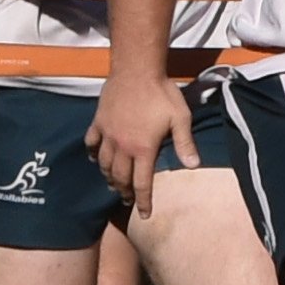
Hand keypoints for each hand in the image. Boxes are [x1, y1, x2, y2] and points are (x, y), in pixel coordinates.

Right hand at [88, 71, 194, 209]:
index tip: (144, 214)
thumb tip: (193, 166)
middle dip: (124, 192)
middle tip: (128, 199)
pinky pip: (92, 142)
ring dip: (109, 176)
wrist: (136, 70)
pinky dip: (94, 153)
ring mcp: (108, 134)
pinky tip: (96, 158)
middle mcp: (123, 146)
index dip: (144, 201)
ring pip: (104, 163)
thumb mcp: (180, 118)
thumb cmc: (162, 93)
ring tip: (113, 183)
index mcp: (143, 148)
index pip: (142, 183)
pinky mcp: (99, 122)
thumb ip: (184, 143)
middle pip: (120, 177)